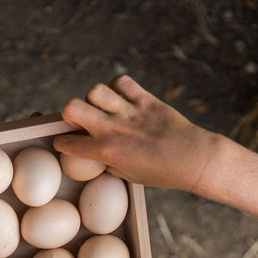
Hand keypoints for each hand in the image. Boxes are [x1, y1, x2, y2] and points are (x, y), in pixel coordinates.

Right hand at [53, 75, 216, 191]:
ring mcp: (129, 112)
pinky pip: (122, 81)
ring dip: (95, 98)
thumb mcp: (129, 176)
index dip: (63, 142)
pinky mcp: (146, 100)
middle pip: (71, 107)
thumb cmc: (162, 173)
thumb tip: (99, 154)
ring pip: (94, 90)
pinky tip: (123, 97)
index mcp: (106, 152)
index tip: (67, 141)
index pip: (67, 142)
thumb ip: (109, 162)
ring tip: (105, 107)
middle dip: (69, 112)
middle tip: (81, 120)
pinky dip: (118, 86)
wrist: (194, 160)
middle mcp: (113, 129)